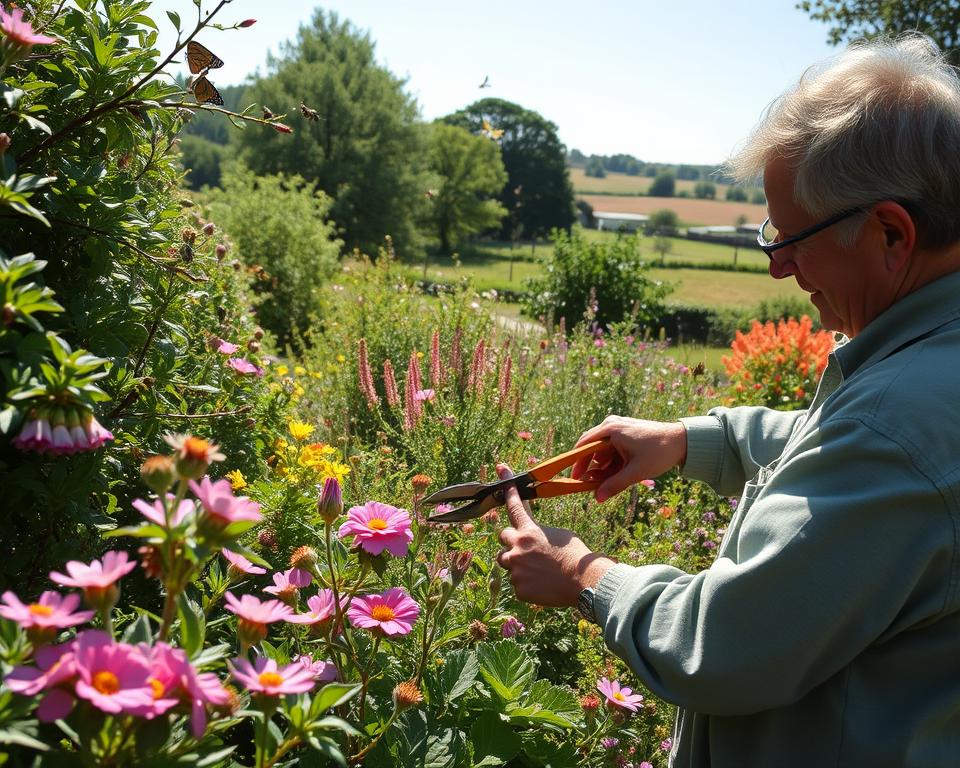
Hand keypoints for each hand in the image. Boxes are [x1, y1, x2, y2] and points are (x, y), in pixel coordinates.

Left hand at [495, 464, 614, 606]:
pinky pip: (517, 583)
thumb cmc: (576, 555)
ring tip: (538, 570)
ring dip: (517, 563)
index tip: (502, 474)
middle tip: (527, 547)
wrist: (584, 581)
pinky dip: (527, 584)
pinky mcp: (518, 588)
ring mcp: (516, 569)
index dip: (507, 492)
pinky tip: (543, 585)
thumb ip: (539, 532)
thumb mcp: (560, 534)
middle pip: (503, 537)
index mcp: (529, 530)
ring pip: (506, 562)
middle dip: (512, 540)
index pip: (514, 506)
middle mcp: (518, 547)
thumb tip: (531, 537)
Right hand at [571, 416, 686, 502]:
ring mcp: (619, 428)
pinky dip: (611, 463)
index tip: (572, 478)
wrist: (683, 441)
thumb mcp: (636, 471)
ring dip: (602, 468)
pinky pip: (612, 449)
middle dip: (590, 468)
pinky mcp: (626, 434)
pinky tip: (615, 477)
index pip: (584, 445)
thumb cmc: (659, 453)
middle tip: (585, 486)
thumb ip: (615, 485)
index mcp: (610, 429)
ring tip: (603, 485)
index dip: (576, 463)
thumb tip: (597, 499)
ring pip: (603, 451)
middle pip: (592, 448)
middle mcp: (611, 425)